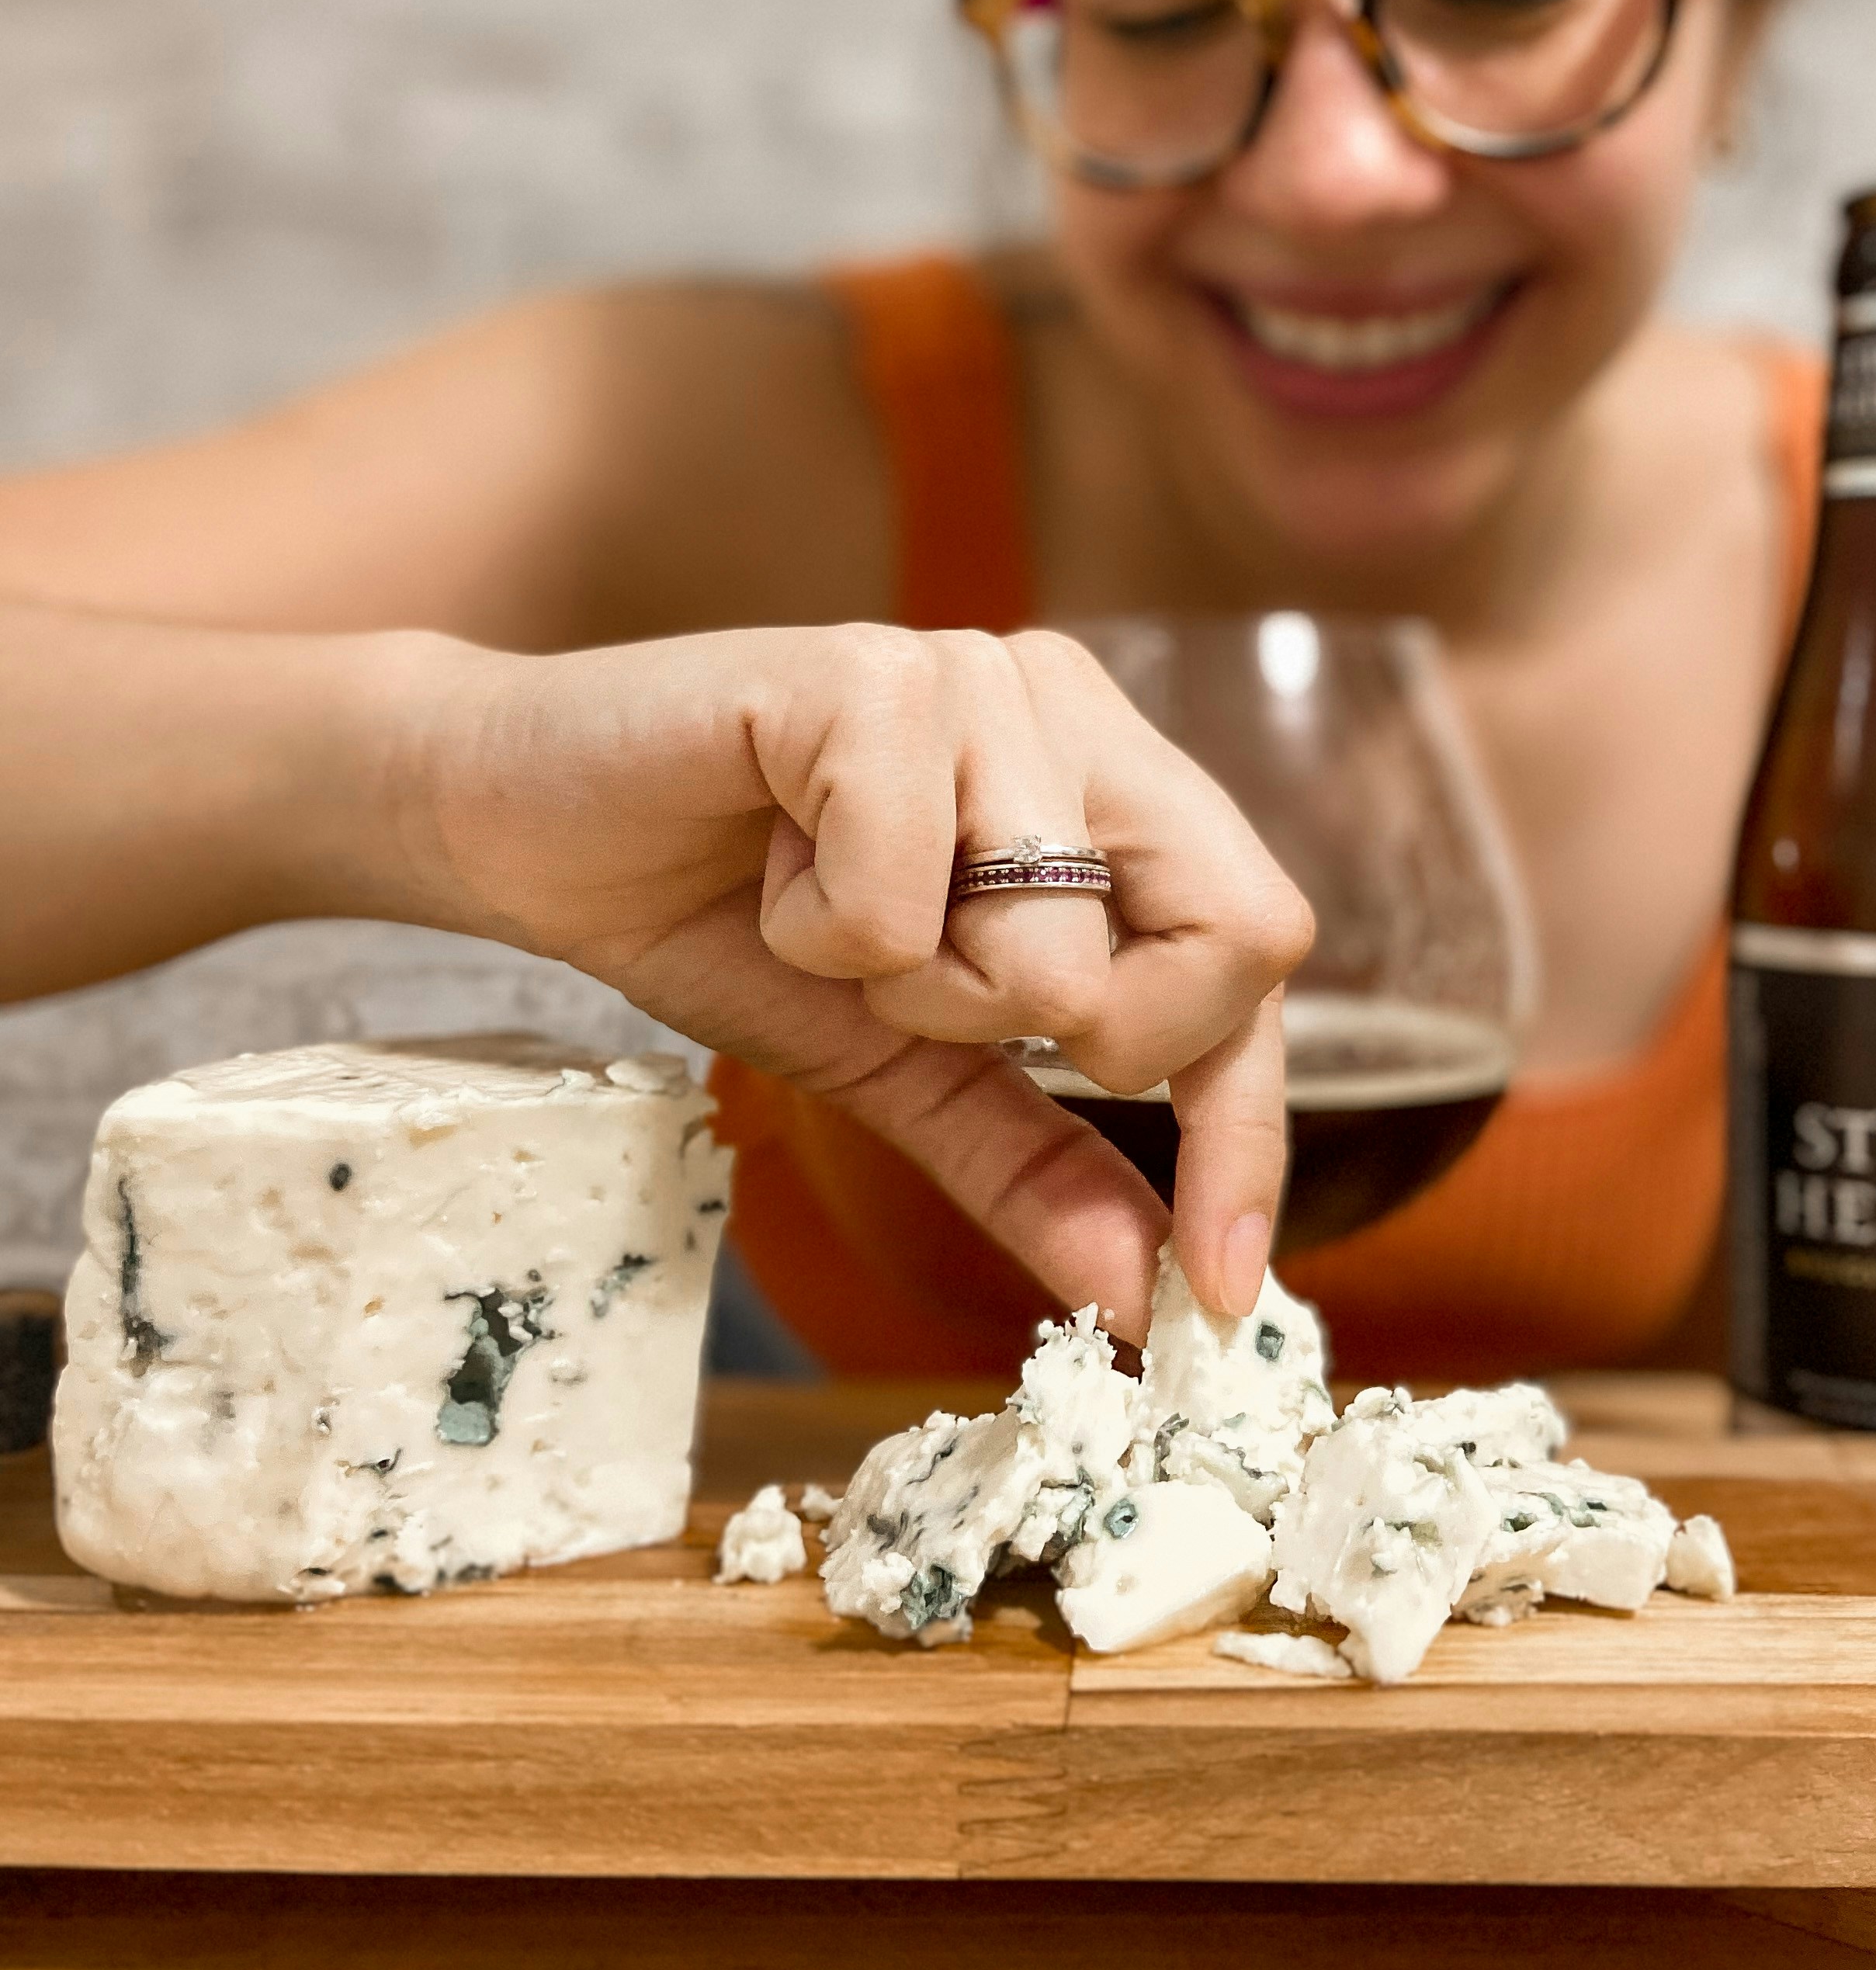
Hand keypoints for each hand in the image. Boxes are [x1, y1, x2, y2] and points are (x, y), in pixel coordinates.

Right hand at [393, 624, 1313, 1336]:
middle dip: (1085, 1040)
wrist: (520, 821)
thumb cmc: (724, 914)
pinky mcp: (867, 676)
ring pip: (1056, 946)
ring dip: (915, 988)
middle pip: (1238, 936)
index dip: (1246, 1131)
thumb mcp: (904, 1063)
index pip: (1260, 950)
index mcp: (1110, 774)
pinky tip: (765, 859)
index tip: (1215, 1293)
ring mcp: (980, 675)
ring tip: (821, 912)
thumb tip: (1147, 1294)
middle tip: (933, 1005)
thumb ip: (1032, 1160)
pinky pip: (902, 904)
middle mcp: (1072, 704)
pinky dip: (820, 934)